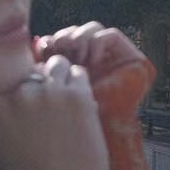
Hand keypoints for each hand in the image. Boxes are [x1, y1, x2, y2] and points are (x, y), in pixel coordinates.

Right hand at [0, 55, 111, 169]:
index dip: (7, 85)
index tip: (15, 94)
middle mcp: (18, 92)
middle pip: (25, 70)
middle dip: (32, 83)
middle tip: (41, 99)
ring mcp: (49, 91)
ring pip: (53, 65)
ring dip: (55, 76)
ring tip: (59, 92)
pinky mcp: (77, 95)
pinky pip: (77, 73)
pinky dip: (76, 81)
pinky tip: (75, 95)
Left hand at [31, 23, 155, 119]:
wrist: (96, 141)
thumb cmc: (70, 121)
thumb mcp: (51, 88)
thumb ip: (44, 68)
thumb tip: (38, 41)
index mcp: (73, 67)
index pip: (60, 39)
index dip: (50, 42)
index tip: (42, 51)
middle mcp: (93, 61)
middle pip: (75, 31)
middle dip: (63, 39)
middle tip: (58, 52)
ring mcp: (113, 60)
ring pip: (91, 29)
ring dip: (79, 39)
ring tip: (77, 58)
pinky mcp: (132, 58)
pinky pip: (110, 35)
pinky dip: (97, 43)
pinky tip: (93, 61)